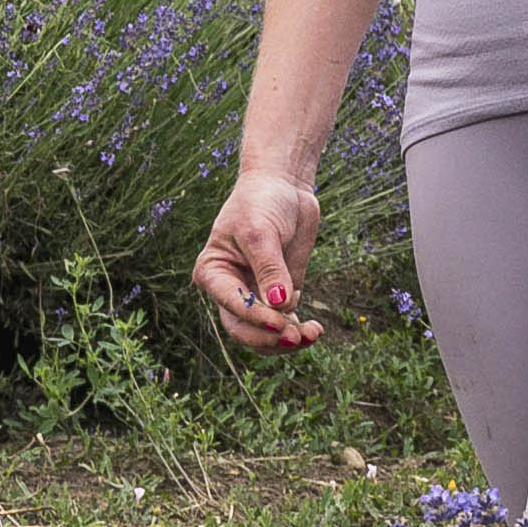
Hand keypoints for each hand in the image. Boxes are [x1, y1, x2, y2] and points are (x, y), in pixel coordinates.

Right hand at [194, 167, 326, 355]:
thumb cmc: (261, 203)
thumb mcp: (261, 231)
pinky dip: (298, 330)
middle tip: (296, 337)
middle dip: (269, 337)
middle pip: (243, 329)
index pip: (231, 306)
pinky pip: (285, 321)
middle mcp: (230, 290)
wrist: (283, 186)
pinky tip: (314, 330)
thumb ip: (269, 267)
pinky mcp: (280, 292)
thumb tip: (280, 303)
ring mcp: (256, 294)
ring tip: (313, 334)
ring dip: (287, 340)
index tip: (281, 321)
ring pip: (264, 332)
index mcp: (213, 274)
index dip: (256, 318)